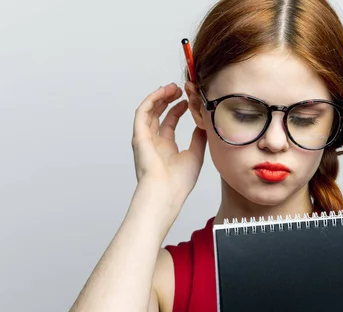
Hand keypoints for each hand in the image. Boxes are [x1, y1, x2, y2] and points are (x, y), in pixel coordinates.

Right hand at [132, 83, 206, 208]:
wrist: (165, 193)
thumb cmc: (178, 182)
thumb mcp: (195, 155)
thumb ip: (198, 138)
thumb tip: (203, 123)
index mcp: (166, 148)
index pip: (169, 123)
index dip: (177, 109)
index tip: (188, 100)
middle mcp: (153, 143)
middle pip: (157, 114)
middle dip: (167, 100)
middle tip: (179, 89)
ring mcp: (145, 139)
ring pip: (149, 111)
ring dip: (159, 97)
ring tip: (172, 88)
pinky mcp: (139, 136)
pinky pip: (142, 113)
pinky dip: (151, 100)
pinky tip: (162, 92)